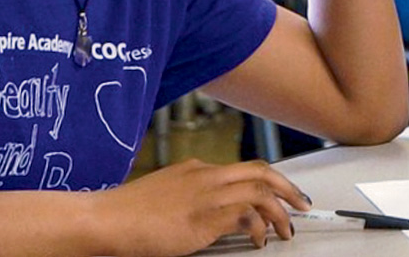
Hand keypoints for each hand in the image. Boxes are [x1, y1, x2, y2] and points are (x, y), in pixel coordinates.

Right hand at [94, 158, 310, 255]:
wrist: (107, 219)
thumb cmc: (127, 214)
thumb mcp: (165, 196)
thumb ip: (189, 197)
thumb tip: (206, 213)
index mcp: (196, 169)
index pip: (242, 169)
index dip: (267, 181)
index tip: (279, 193)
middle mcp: (206, 175)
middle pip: (261, 171)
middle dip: (287, 187)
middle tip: (301, 204)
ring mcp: (208, 193)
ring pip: (260, 190)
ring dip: (280, 210)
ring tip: (286, 229)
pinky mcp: (206, 215)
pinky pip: (247, 215)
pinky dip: (259, 226)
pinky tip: (259, 240)